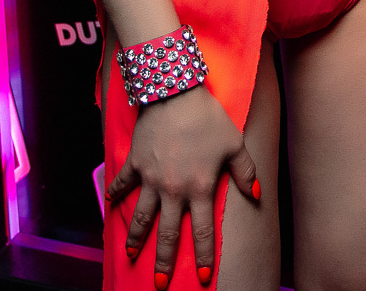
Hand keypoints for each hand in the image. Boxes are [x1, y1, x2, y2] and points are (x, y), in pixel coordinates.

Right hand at [106, 86, 258, 286]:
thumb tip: (256, 195)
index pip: (202, 232)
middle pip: (168, 234)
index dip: (204, 256)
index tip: (204, 277)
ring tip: (132, 255)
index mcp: (200, 188)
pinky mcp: (134, 164)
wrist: (174, 93)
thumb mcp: (234, 144)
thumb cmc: (208, 118)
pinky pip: (121, 184)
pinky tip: (109, 204)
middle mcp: (173, 190)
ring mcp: (150, 179)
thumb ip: (246, 172)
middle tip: (160, 284)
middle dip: (165, 262)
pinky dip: (114, 194)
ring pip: (140, 217)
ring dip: (136, 238)